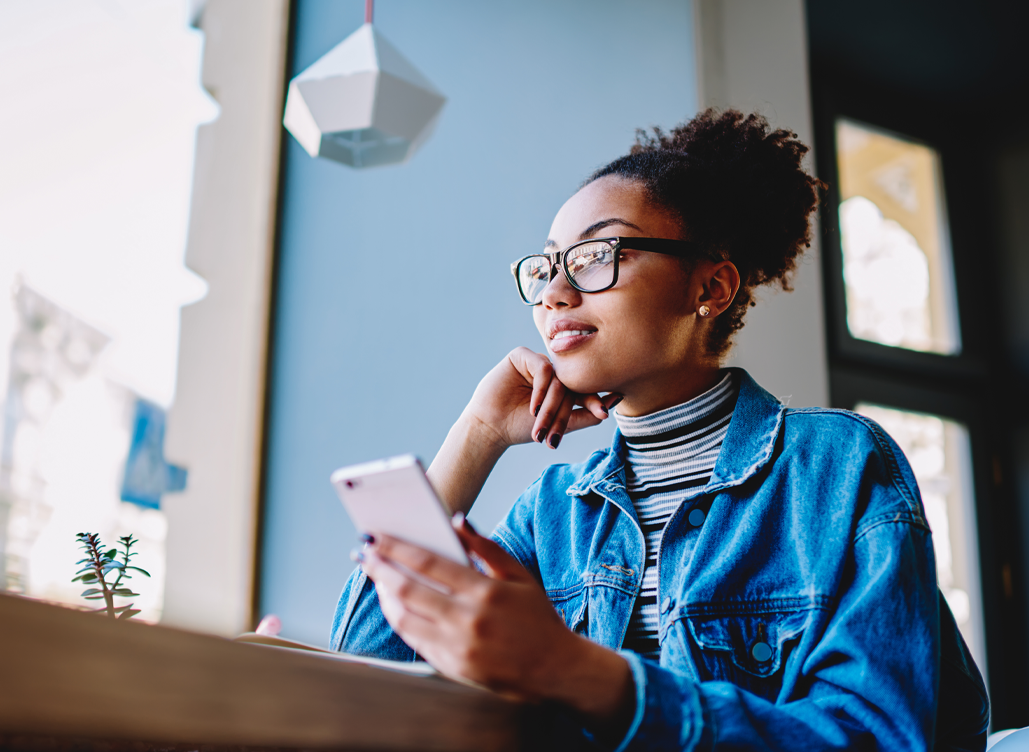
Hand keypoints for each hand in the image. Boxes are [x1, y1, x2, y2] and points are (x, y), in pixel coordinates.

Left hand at [356, 516, 634, 734]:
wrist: (554, 670)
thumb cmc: (537, 618)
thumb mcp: (520, 576)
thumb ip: (486, 547)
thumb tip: (457, 521)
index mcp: (485, 592)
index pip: (429, 564)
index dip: (397, 548)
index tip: (376, 536)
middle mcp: (467, 621)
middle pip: (409, 590)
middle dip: (380, 568)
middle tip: (363, 553)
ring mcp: (457, 648)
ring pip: (404, 619)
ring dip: (384, 596)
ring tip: (376, 578)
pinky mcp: (452, 668)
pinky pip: (415, 641)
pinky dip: (400, 620)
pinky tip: (394, 605)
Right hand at [463, 347, 621, 449]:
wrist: (491, 427)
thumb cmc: (522, 427)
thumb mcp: (557, 426)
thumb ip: (584, 416)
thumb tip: (613, 406)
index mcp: (562, 387)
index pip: (584, 390)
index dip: (594, 401)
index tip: (604, 413)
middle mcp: (552, 373)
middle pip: (571, 385)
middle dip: (563, 411)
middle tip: (555, 432)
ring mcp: (538, 363)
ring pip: (558, 378)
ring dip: (550, 403)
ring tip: (538, 421)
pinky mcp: (522, 356)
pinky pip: (543, 367)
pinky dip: (541, 388)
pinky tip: (533, 406)